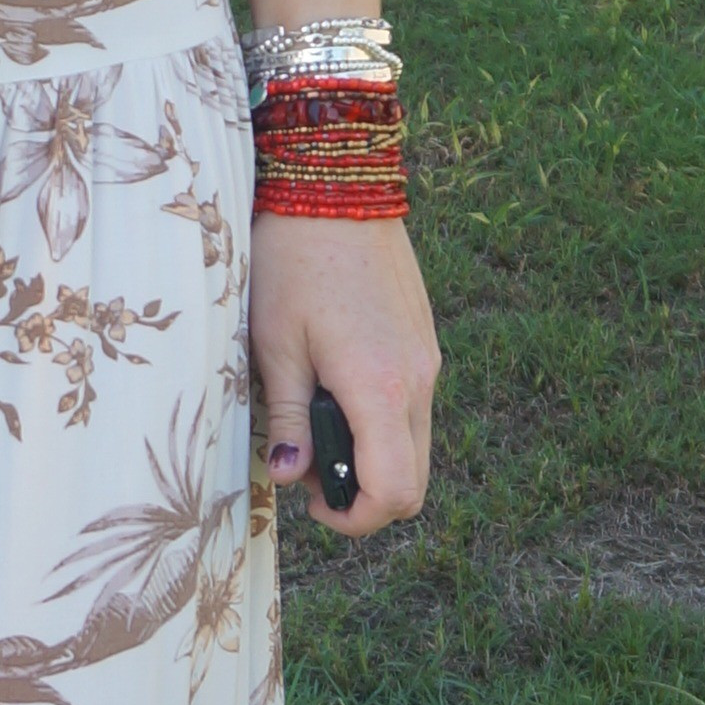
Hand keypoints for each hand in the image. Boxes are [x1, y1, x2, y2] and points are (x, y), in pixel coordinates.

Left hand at [252, 212, 438, 535]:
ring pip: (416, 444)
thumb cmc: (293, 262)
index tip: (313, 503)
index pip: (394, 492)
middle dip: (364, 494)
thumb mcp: (276, 345)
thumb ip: (289, 418)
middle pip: (414, 481)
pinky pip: (414, 406)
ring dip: (373, 456)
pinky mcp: (425, 342)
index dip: (354, 518)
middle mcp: (419, 381)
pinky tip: (337, 387)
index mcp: (381, 389)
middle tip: (310, 466)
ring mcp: (428, 361)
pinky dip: (383, 422)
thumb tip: (293, 477)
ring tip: (316, 419)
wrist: (335, 187)